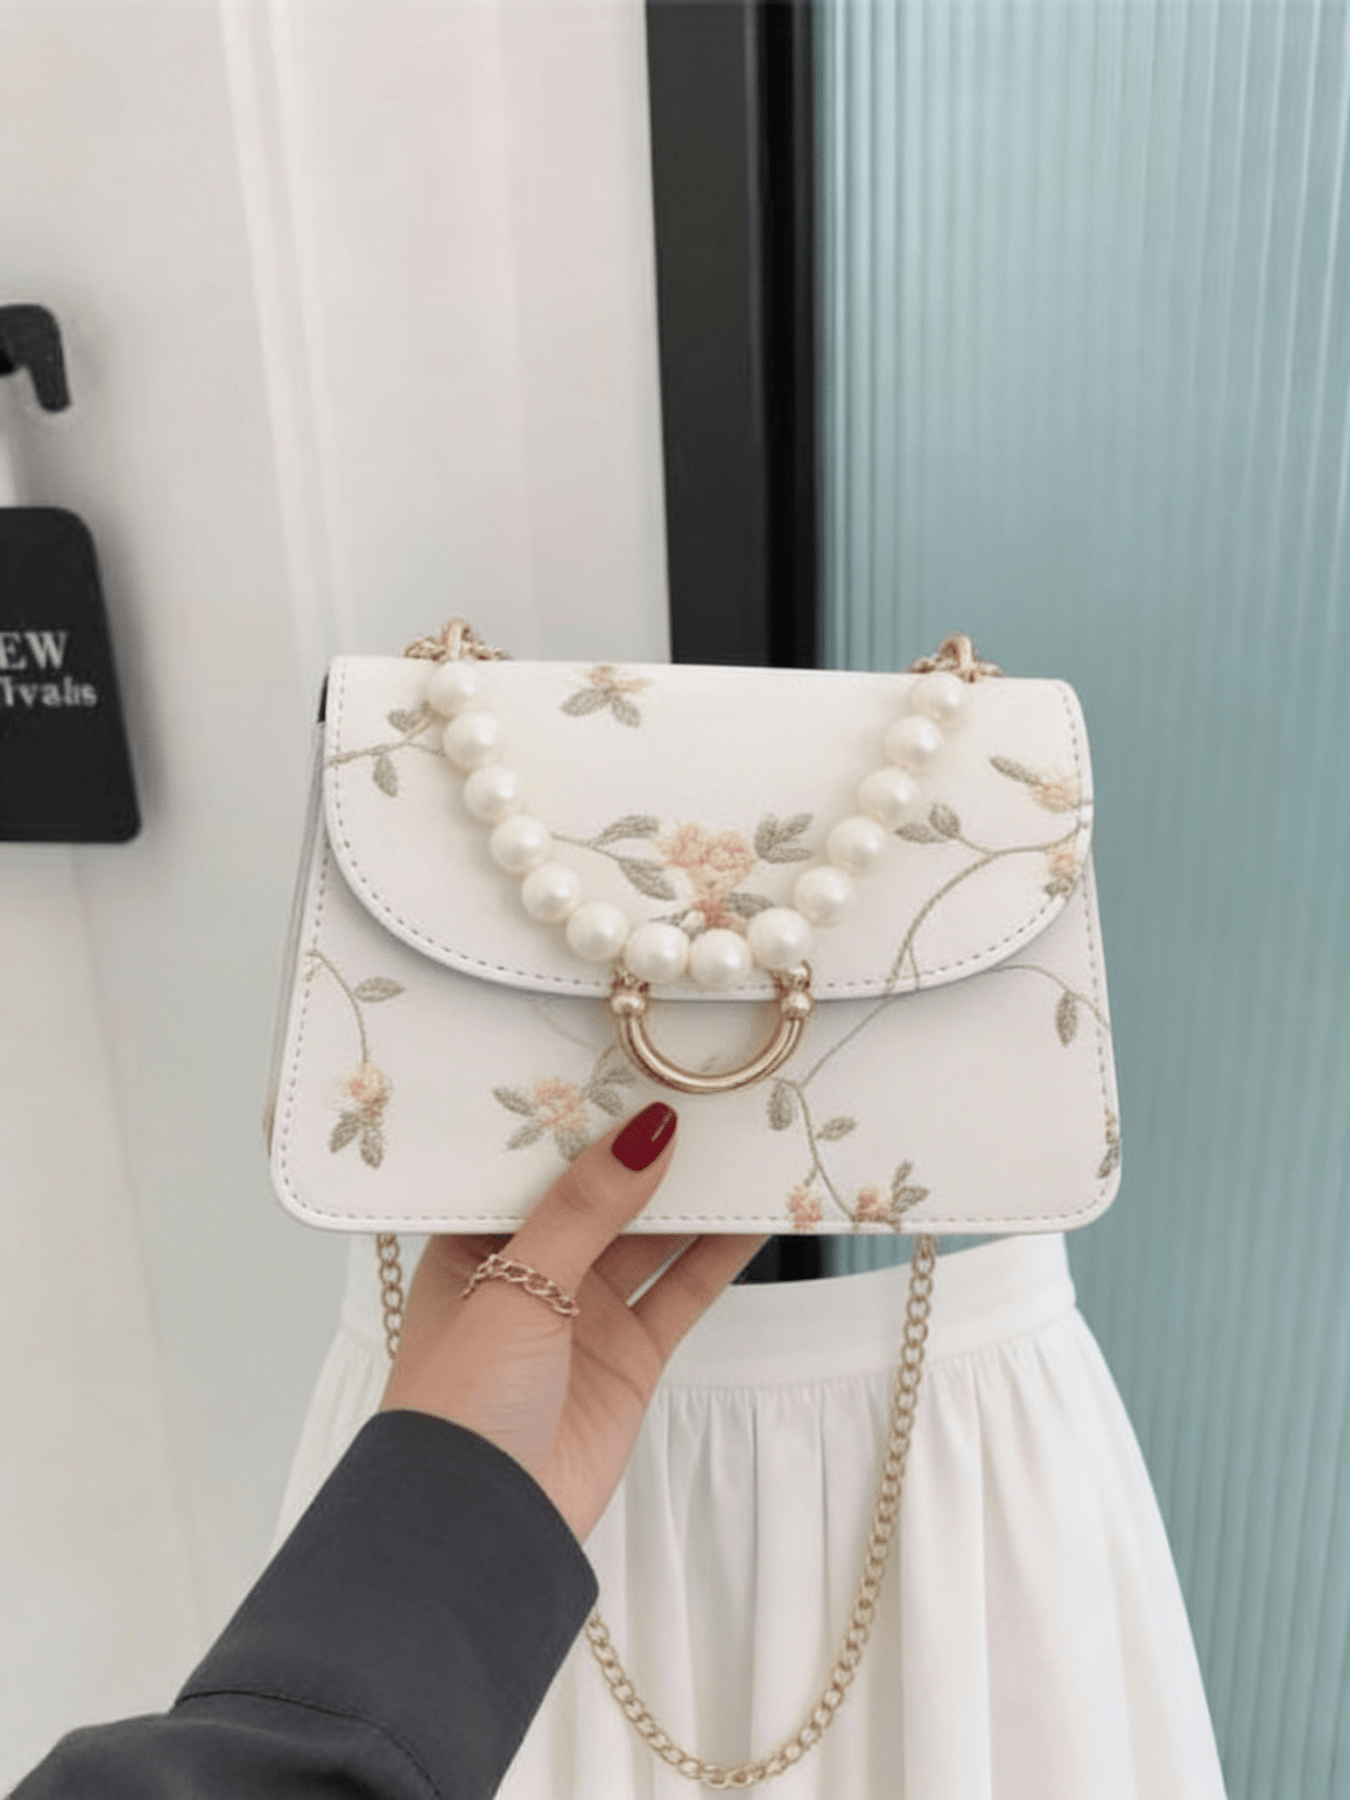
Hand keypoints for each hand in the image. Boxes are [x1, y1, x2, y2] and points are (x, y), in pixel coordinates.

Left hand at [380, 1102, 766, 1542]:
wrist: (481, 1527)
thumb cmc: (462, 1399)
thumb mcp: (515, 1285)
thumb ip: (585, 1209)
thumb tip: (647, 1130)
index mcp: (474, 1242)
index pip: (534, 1163)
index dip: (580, 1116)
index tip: (631, 1061)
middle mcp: (530, 1270)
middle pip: (600, 1195)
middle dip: (647, 1150)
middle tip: (703, 1086)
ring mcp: (584, 1313)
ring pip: (649, 1238)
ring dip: (692, 1196)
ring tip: (746, 1134)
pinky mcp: (631, 1356)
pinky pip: (683, 1291)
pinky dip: (720, 1254)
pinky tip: (759, 1212)